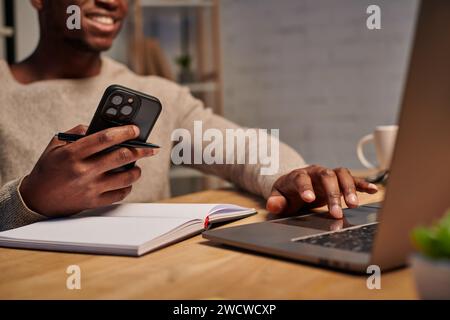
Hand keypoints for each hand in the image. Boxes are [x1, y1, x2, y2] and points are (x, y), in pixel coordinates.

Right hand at [20, 124, 156, 216]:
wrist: (36, 199)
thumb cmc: (48, 169)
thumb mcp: (56, 145)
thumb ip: (77, 132)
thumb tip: (100, 125)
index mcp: (73, 153)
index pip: (105, 138)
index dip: (124, 132)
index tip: (136, 129)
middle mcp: (83, 170)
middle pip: (121, 157)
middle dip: (141, 150)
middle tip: (149, 148)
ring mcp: (90, 188)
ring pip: (125, 177)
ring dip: (137, 170)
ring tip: (137, 166)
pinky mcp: (93, 202)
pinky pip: (120, 194)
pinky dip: (128, 186)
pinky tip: (127, 181)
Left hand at [266, 165, 377, 218]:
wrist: (294, 184)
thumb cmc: (286, 193)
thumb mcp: (277, 197)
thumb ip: (275, 201)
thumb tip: (274, 205)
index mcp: (298, 175)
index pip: (301, 178)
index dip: (306, 187)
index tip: (309, 199)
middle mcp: (315, 171)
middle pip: (326, 176)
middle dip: (332, 193)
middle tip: (336, 212)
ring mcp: (328, 174)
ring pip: (341, 174)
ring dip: (348, 188)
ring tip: (353, 205)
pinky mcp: (339, 180)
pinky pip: (353, 179)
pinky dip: (362, 184)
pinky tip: (373, 190)